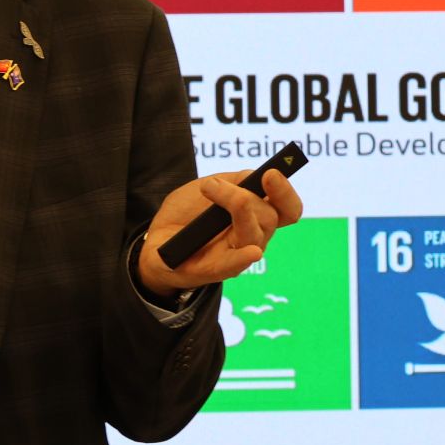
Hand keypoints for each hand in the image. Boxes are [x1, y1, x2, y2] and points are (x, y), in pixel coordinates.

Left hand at [134, 169, 302, 297]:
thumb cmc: (187, 213)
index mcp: (257, 217)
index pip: (287, 210)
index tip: (272, 173)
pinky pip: (232, 266)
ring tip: (208, 189)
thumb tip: (257, 175)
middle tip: (212, 183)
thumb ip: (235, 180)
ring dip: (236, 207)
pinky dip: (243, 259)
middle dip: (244, 195)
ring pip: (253, 236)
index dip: (285, 193)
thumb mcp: (210, 187)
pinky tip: (252, 253)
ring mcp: (235, 256)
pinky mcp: (213, 270)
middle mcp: (253, 238)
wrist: (157, 238)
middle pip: (269, 218)